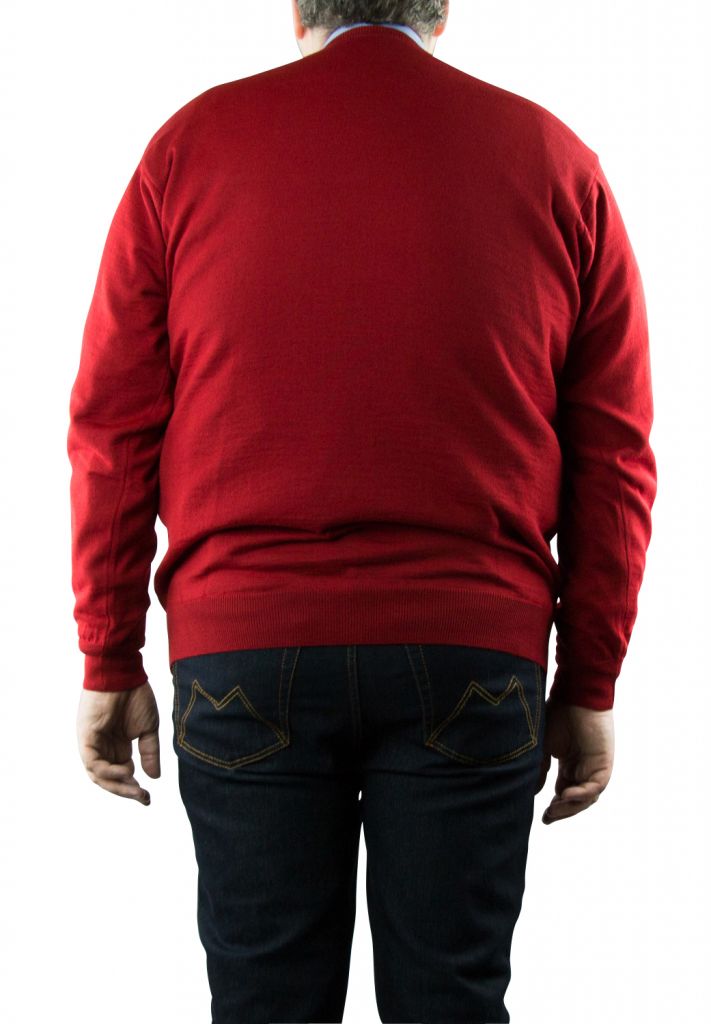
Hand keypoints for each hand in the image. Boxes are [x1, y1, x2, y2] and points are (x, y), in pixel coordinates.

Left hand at [76, 682, 160, 805]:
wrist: (123, 673)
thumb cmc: (135, 695)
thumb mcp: (148, 728)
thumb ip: (150, 752)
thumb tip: (154, 777)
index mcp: (117, 745)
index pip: (121, 774)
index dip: (133, 787)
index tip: (148, 796)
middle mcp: (103, 747)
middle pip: (108, 779)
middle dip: (126, 791)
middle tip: (143, 798)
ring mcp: (93, 743)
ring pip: (99, 775)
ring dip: (117, 785)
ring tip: (135, 788)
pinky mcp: (86, 737)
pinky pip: (93, 763)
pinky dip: (108, 772)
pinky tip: (125, 773)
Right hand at [535, 698, 613, 823]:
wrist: (574, 694)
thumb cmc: (558, 714)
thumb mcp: (542, 747)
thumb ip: (539, 769)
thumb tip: (533, 792)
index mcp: (571, 764)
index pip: (564, 793)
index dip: (554, 807)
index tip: (542, 817)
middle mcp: (584, 768)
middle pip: (576, 800)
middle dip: (562, 811)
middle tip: (547, 817)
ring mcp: (595, 766)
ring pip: (587, 797)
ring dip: (571, 807)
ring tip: (554, 809)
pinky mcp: (604, 763)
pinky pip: (596, 787)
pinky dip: (581, 794)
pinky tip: (565, 796)